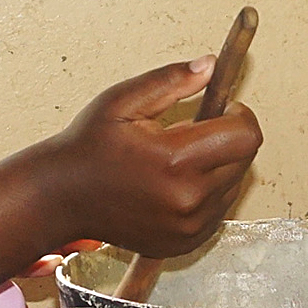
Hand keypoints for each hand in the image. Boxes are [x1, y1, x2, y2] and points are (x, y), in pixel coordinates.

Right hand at [45, 60, 261, 256]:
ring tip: (177, 160)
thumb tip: (210, 65)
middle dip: (227, 139)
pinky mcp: (186, 242)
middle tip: (190, 133)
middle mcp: (188, 199)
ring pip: (233, 185)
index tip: (223, 108)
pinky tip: (175, 184)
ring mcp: (189, 226)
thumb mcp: (123, 101)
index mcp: (176, 161)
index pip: (246, 135)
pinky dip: (207, 193)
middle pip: (244, 159)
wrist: (61, 198)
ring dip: (218, 167)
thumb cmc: (87, 147)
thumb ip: (171, 80)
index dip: (239, 115)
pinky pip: (219, 210)